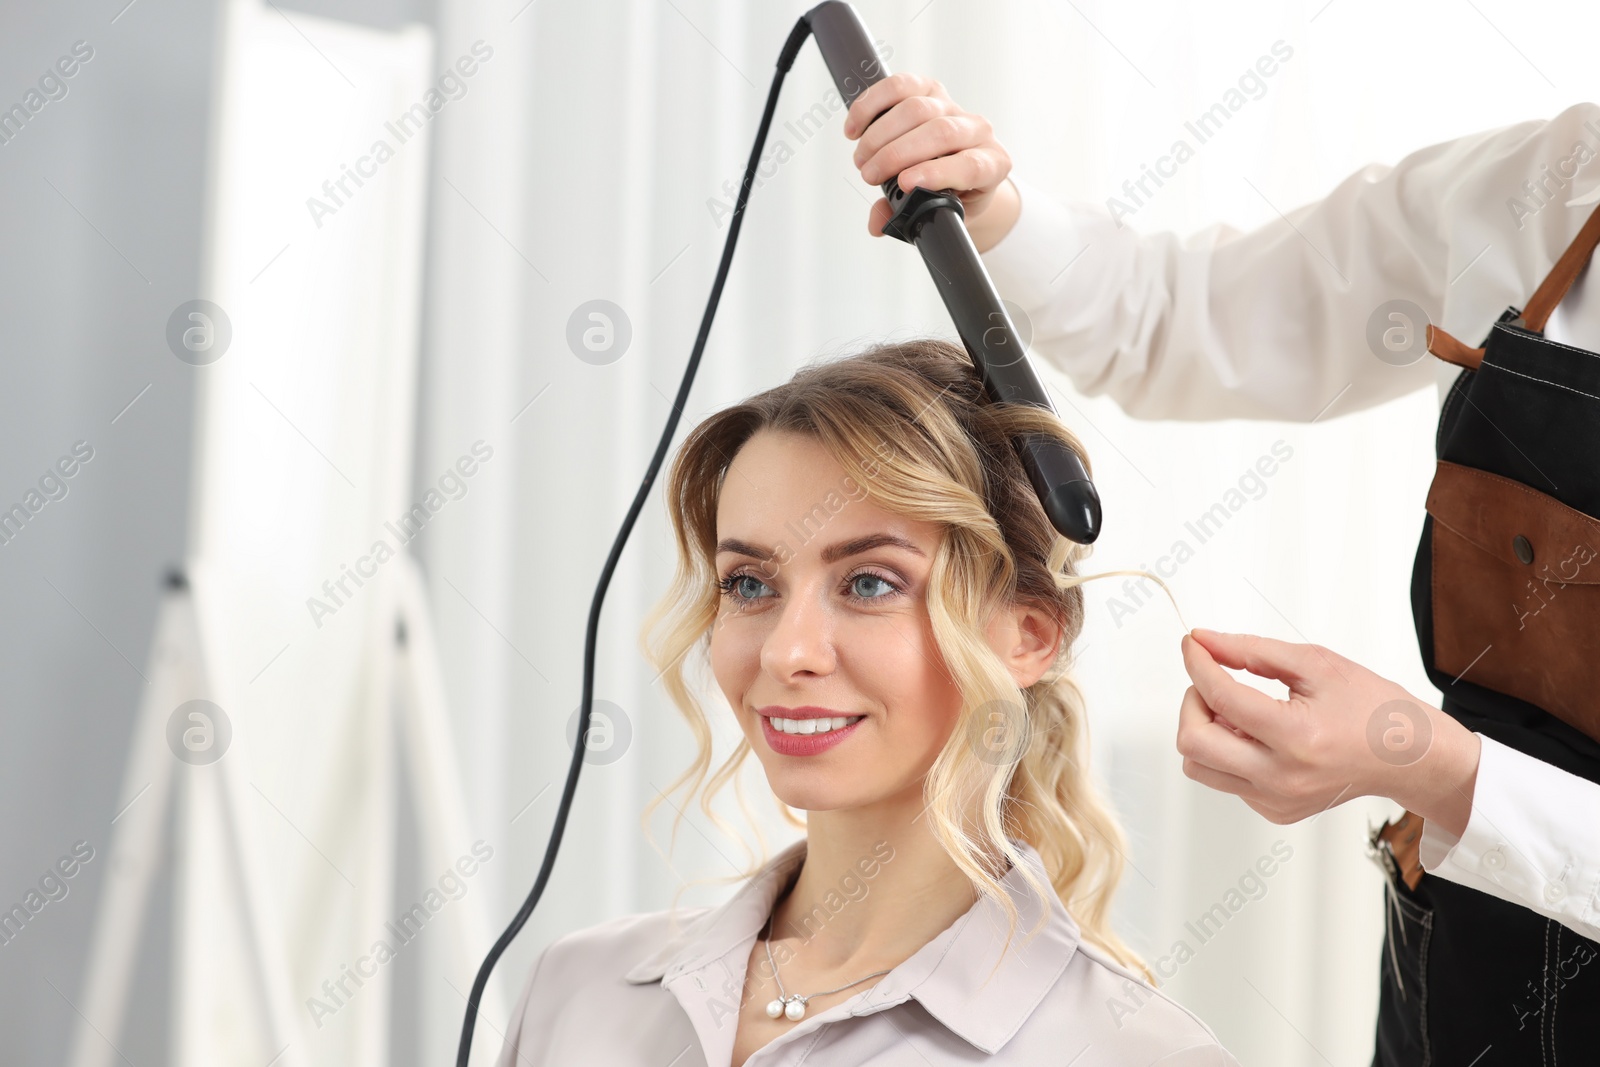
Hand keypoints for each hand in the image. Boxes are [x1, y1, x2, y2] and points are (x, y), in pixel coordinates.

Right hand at [842, 73, 1019, 252]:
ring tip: (862, 159)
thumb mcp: (940, 214)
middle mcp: (978, 131)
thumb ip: (909, 217)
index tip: (903, 184)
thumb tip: (877, 223)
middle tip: (869, 174)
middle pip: (939, 132)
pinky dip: (871, 106)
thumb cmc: (953, 196)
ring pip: (917, 108)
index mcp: (992, 165)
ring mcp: (954, 106)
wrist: (959, 171)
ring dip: (880, 135)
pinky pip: (900, 86)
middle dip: (896, 154)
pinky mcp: (930, 89)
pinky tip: (854, 129)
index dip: (936, 173)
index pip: (970, 165)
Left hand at [1176, 628, 1480, 835]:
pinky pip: (1224, 779)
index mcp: (1297, 737)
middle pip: (1193, 743)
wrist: (1407, 756)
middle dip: (1192, 702)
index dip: (1198, 665)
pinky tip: (1257, 734)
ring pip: (1199, 765)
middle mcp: (1283, 778)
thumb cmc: (1371, 708)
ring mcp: (1277, 800)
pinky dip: (1226, 751)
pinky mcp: (1275, 811)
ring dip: (1203, 729)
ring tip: (1236, 710)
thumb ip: (1250, 650)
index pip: (1221, 698)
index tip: (1193, 645)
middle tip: (1212, 681)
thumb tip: (1203, 641)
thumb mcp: (1314, 663)